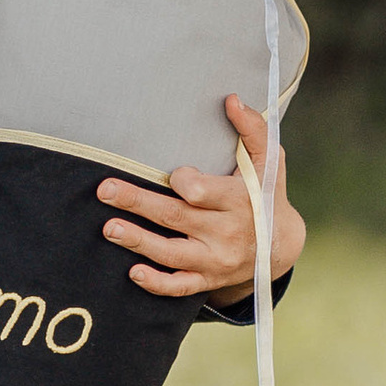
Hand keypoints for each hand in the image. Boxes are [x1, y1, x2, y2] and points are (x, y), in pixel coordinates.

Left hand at [97, 95, 305, 301]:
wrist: (280, 245)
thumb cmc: (265, 193)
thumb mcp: (268, 160)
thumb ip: (253, 129)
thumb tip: (231, 99)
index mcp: (240, 200)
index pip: (203, 192)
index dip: (184, 181)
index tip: (173, 174)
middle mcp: (227, 232)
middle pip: (176, 217)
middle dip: (138, 203)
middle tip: (105, 190)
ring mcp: (216, 259)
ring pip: (171, 253)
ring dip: (138, 241)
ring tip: (109, 228)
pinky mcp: (207, 279)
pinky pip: (179, 286)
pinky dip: (157, 283)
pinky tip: (133, 272)